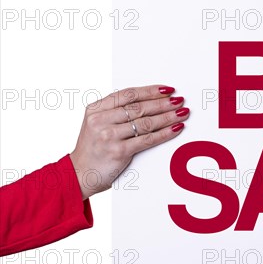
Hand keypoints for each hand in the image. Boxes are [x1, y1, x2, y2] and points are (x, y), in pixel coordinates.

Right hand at [70, 85, 189, 199]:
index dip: (150, 91)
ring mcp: (109, 136)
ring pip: (145, 122)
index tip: (167, 89)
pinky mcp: (119, 152)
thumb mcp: (97, 123)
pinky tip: (176, 128)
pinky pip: (148, 139)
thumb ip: (115, 111)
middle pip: (139, 107)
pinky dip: (165, 133)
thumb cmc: (94, 148)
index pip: (128, 95)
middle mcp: (101, 120)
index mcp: (95, 109)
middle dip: (163, 103)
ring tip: (182, 113)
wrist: (80, 174)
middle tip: (179, 100)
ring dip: (168, 117)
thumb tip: (149, 100)